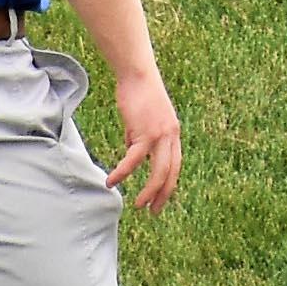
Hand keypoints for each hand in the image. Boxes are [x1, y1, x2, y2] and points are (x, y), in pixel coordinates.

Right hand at [103, 68, 182, 210]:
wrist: (137, 74)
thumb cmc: (138, 93)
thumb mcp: (143, 119)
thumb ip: (140, 136)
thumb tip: (130, 151)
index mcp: (173, 134)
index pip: (175, 166)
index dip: (168, 185)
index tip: (160, 199)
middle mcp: (171, 137)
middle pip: (170, 174)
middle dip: (162, 195)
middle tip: (153, 211)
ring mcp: (160, 135)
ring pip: (158, 172)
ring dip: (148, 192)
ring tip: (138, 205)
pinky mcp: (145, 132)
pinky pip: (133, 160)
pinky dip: (123, 173)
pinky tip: (112, 181)